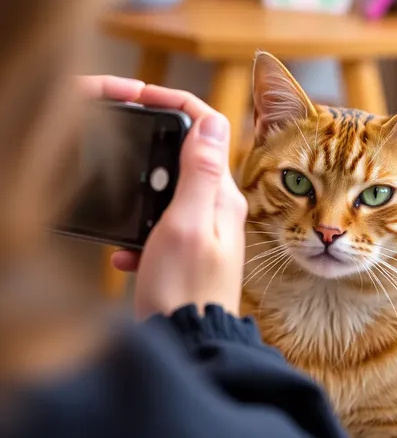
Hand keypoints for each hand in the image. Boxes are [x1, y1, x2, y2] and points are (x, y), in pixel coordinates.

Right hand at [80, 76, 247, 317]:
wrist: (188, 342)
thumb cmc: (185, 290)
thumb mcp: (185, 224)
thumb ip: (200, 173)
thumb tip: (211, 123)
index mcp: (225, 195)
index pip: (210, 128)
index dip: (178, 103)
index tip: (145, 95)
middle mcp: (222, 207)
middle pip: (189, 157)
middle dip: (154, 162)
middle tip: (129, 179)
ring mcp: (209, 227)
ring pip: (171, 193)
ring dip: (145, 206)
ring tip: (131, 235)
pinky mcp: (193, 247)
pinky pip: (165, 225)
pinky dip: (144, 236)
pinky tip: (132, 256)